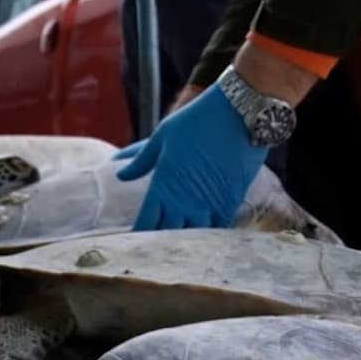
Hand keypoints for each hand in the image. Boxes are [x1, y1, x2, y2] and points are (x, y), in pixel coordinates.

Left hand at [117, 83, 267, 230]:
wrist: (240, 112)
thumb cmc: (197, 120)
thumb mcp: (162, 136)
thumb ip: (141, 161)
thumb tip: (120, 175)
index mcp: (163, 184)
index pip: (146, 221)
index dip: (139, 234)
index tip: (134, 240)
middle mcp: (184, 199)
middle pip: (167, 234)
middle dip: (159, 242)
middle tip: (154, 247)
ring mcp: (208, 203)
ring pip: (193, 236)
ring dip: (185, 241)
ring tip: (178, 245)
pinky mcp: (230, 201)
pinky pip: (217, 228)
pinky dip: (209, 234)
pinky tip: (203, 236)